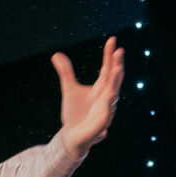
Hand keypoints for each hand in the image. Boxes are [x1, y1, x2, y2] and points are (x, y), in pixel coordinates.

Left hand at [53, 36, 125, 157]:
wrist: (71, 137)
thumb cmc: (74, 114)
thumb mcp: (69, 89)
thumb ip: (66, 72)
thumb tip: (56, 54)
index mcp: (101, 88)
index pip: (108, 68)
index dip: (109, 55)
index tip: (112, 40)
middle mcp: (107, 97)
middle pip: (114, 78)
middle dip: (117, 64)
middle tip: (119, 51)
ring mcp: (106, 109)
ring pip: (114, 93)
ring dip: (116, 80)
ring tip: (117, 67)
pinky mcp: (102, 123)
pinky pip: (107, 111)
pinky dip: (109, 102)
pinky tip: (110, 93)